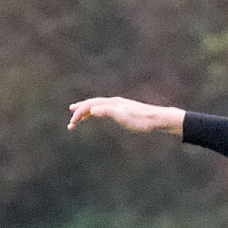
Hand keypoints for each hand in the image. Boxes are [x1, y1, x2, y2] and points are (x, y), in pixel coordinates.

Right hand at [67, 97, 184, 133]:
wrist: (157, 119)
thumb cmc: (141, 120)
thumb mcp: (123, 117)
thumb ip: (108, 112)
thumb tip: (92, 110)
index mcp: (111, 103)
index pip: (90, 106)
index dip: (79, 114)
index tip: (71, 124)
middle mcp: (113, 102)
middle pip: (92, 104)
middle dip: (79, 112)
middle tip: (70, 122)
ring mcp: (118, 105)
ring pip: (98, 107)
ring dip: (87, 112)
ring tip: (78, 118)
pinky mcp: (123, 110)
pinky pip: (105, 110)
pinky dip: (97, 113)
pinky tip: (97, 116)